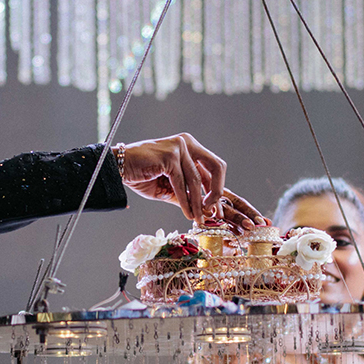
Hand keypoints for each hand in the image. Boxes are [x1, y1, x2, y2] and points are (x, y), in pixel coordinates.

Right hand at [120, 134, 265, 226]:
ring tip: (199, 220)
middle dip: (219, 193)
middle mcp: (189, 144)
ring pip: (197, 181)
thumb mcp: (172, 188)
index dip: (230, 194)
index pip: (217, 171)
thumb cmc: (143, 177)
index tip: (245, 215)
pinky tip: (187, 214)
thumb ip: (191, 194)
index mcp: (193, 149)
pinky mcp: (170, 155)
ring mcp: (180, 147)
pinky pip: (182, 183)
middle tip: (216, 213)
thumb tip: (210, 213)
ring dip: (198, 204)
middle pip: (218, 168)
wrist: (118, 168)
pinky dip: (185, 201)